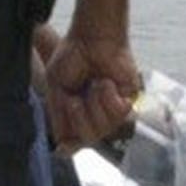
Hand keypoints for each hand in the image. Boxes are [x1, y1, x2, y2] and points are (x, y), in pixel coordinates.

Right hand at [43, 31, 139, 151]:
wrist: (90, 37)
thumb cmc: (73, 56)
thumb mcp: (56, 87)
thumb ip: (59, 116)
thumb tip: (62, 146)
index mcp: (77, 112)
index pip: (75, 140)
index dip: (71, 145)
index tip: (65, 148)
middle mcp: (96, 113)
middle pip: (88, 138)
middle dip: (78, 118)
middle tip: (75, 98)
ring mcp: (113, 108)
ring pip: (104, 128)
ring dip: (94, 104)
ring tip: (93, 84)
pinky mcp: (129, 98)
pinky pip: (119, 114)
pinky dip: (108, 97)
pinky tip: (106, 82)